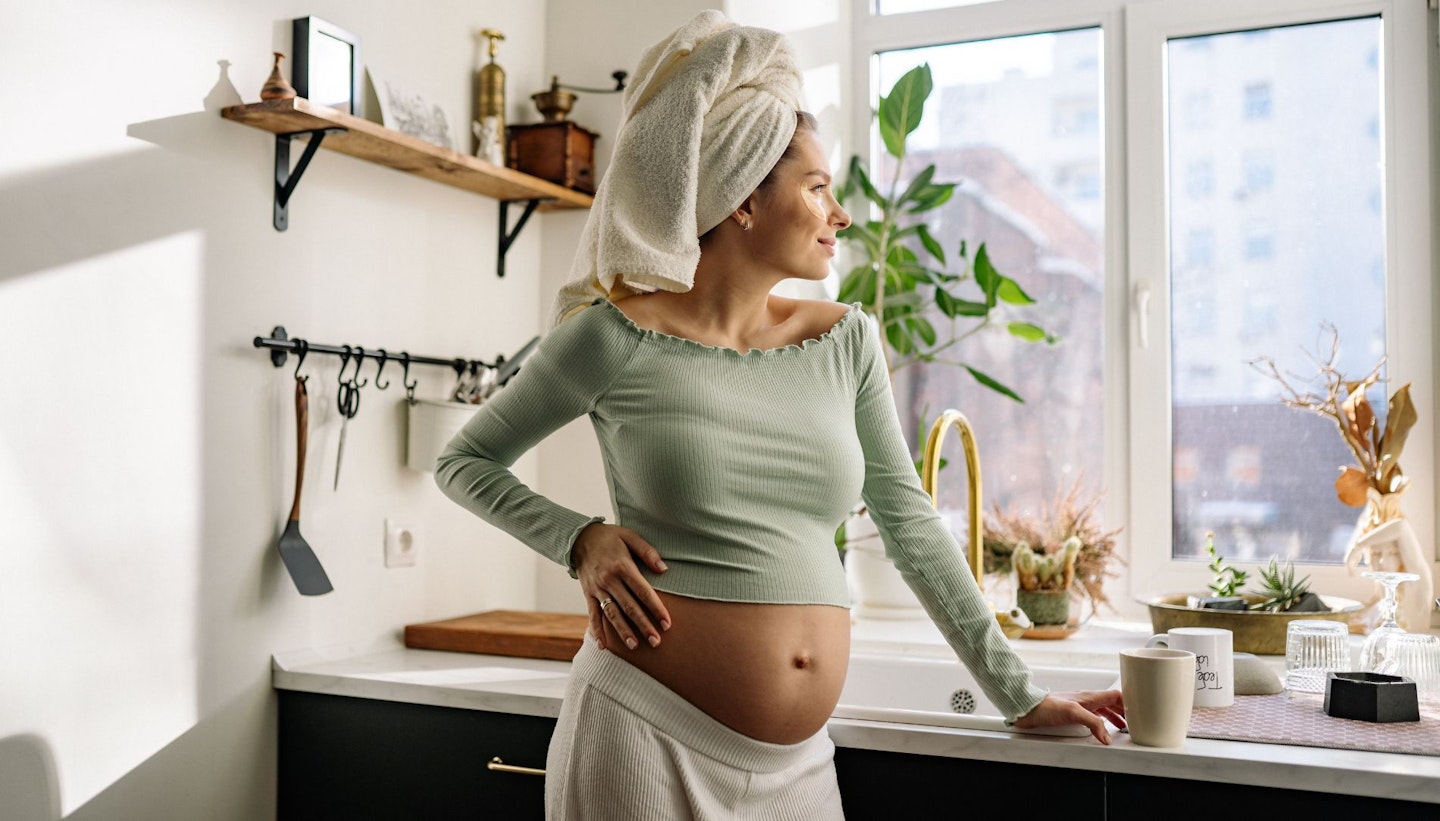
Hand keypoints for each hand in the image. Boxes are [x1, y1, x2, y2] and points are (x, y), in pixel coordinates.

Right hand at [572, 523, 670, 650]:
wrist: (578, 537)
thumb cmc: (609, 537)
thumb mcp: (630, 536)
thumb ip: (647, 552)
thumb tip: (664, 569)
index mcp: (623, 566)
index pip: (643, 592)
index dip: (656, 609)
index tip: (667, 624)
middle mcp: (609, 580)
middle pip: (629, 607)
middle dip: (643, 626)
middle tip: (656, 642)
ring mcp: (597, 589)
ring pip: (612, 614)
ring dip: (623, 631)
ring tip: (635, 646)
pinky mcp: (588, 594)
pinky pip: (592, 614)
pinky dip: (596, 630)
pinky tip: (603, 645)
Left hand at [1012, 690, 1125, 744]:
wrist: (1027, 710)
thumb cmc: (1046, 707)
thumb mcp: (1073, 713)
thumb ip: (1092, 723)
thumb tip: (1107, 737)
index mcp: (1090, 697)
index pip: (1116, 695)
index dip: (1128, 701)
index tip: (1139, 710)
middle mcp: (1086, 700)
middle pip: (1111, 703)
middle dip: (1124, 711)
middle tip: (1135, 720)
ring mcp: (1079, 707)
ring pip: (1102, 711)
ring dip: (1114, 717)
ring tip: (1122, 726)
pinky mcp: (1071, 715)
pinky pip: (1092, 718)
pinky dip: (1100, 723)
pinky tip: (1100, 730)